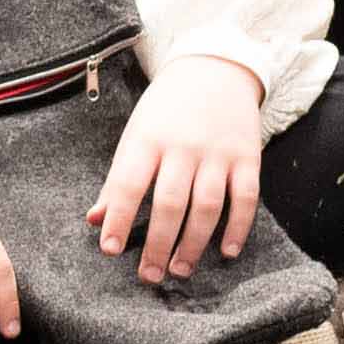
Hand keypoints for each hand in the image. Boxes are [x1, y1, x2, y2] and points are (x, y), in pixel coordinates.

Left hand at [87, 54, 266, 283]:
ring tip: (180, 269)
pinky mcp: (248, 157)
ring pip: (207, 206)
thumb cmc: (167, 110)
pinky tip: (227, 251)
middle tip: (149, 276)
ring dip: (194, 243)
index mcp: (148, 139)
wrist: (215, 67)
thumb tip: (95, 221)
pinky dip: (237, 228)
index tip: (110, 250)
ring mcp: (218, 152)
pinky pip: (246, 198)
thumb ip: (117, 179)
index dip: (119, 218)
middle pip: (170, 203)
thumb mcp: (135, 135)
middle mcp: (183, 146)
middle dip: (158, 244)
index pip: (128, 183)